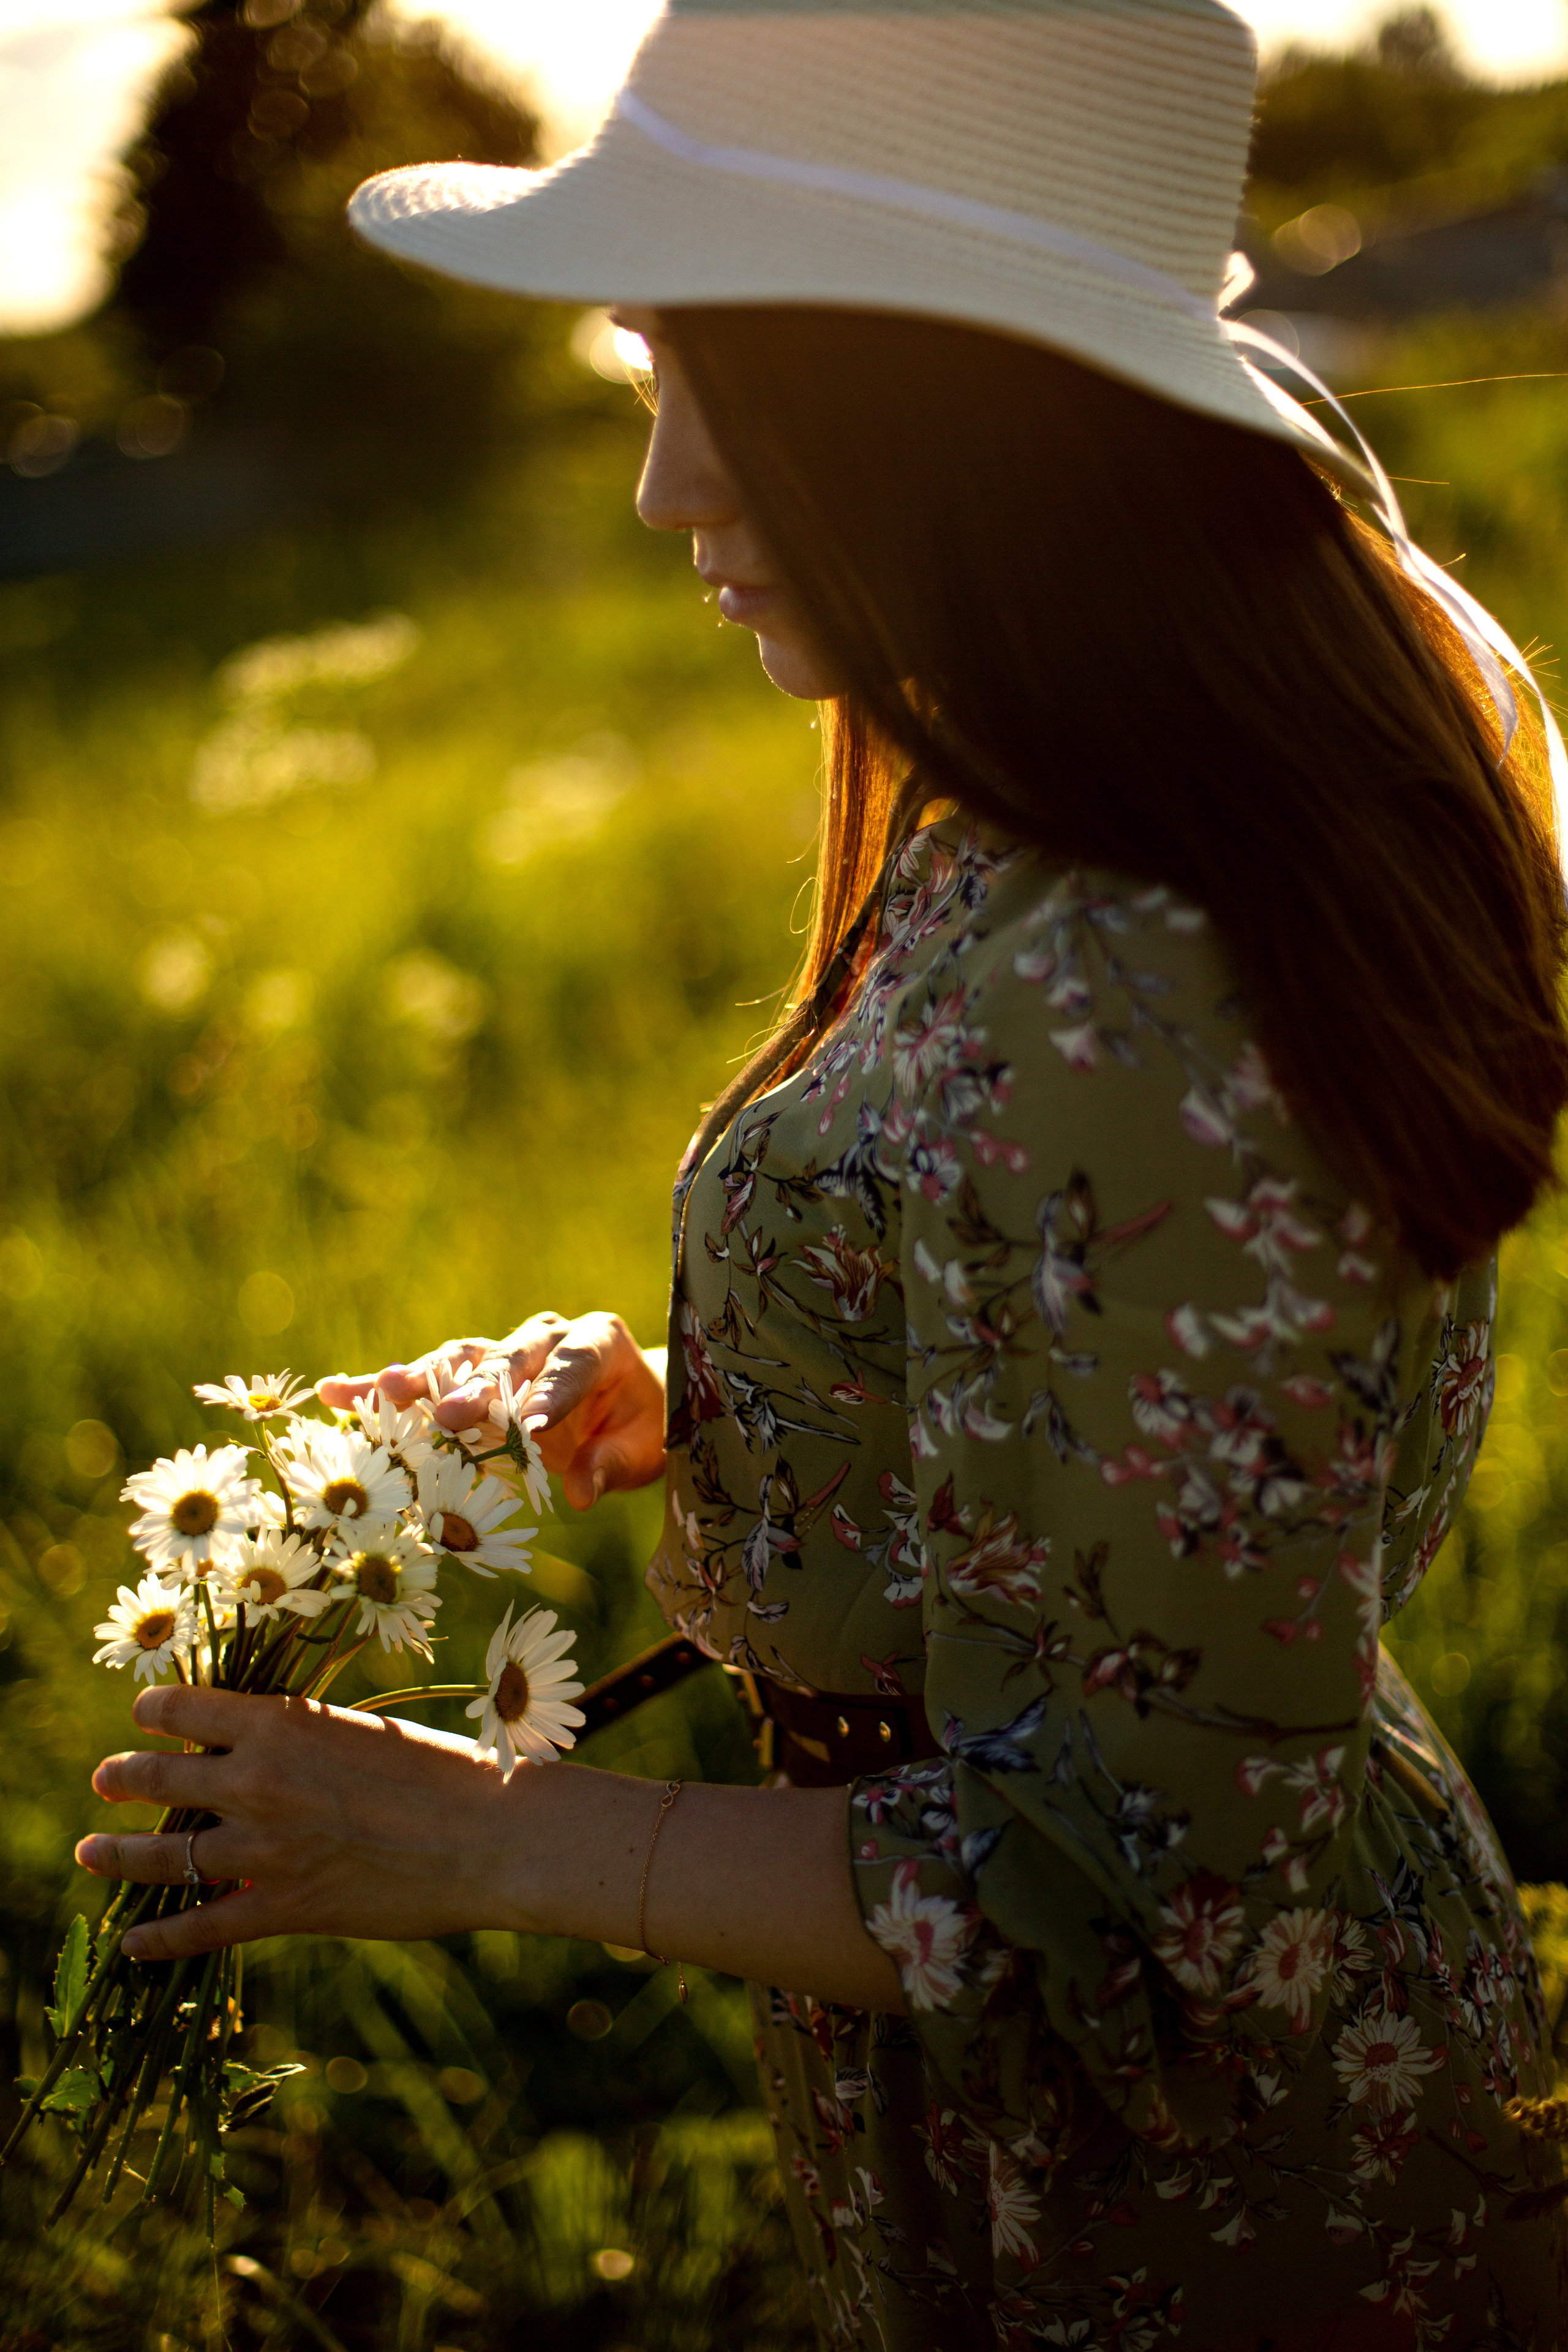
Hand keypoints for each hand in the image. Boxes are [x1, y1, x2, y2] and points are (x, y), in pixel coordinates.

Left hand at [76, 1684, 521, 1960]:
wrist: (489, 1833)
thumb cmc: (443, 1771)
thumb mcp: (360, 1731)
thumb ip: (302, 1741)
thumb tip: (258, 1753)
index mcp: (278, 1721)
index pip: (181, 1709)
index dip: (153, 1712)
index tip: (145, 1718)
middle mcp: (255, 1780)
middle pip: (156, 1777)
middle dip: (122, 1777)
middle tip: (106, 1780)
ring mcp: (263, 1849)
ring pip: (163, 1854)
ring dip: (117, 1853)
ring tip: (92, 1851)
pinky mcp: (282, 1907)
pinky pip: (201, 1927)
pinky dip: (159, 1938)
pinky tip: (134, 1942)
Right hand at [318, 1309, 667, 1509]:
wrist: (629, 1404)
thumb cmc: (640, 1426)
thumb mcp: (642, 1447)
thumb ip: (612, 1464)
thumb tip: (580, 1492)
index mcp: (597, 1342)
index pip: (572, 1367)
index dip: (550, 1396)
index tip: (530, 1426)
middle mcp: (546, 1336)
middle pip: (507, 1358)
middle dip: (477, 1387)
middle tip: (449, 1414)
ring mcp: (504, 1351)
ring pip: (458, 1360)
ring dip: (420, 1376)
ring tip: (380, 1389)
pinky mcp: (471, 1374)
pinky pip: (427, 1378)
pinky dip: (385, 1387)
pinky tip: (338, 1392)